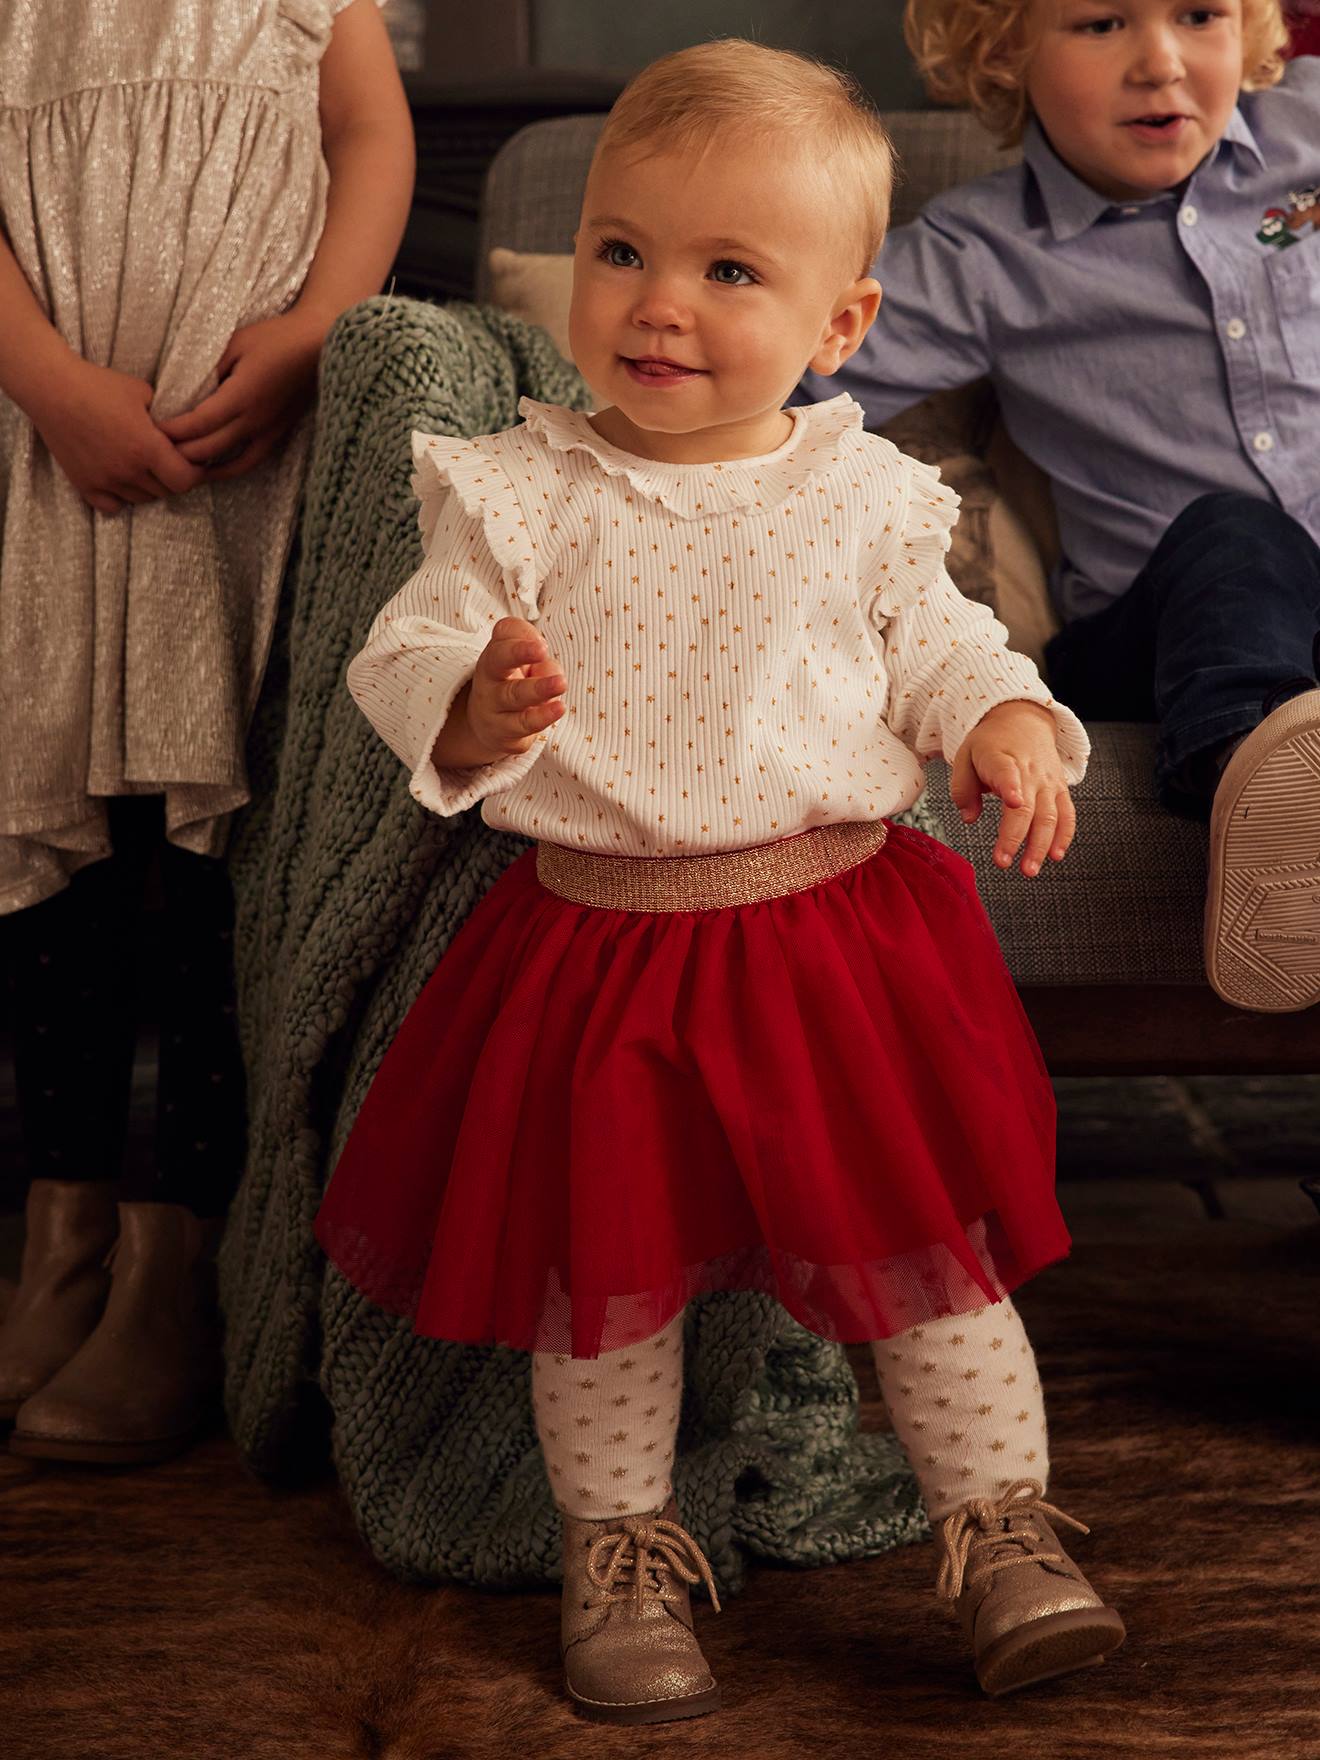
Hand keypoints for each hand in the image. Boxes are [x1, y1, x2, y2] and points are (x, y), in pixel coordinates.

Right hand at [27, 358, 204, 515]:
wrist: (52, 388)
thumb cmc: (98, 385)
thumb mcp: (143, 392)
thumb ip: (166, 417)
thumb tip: (183, 431)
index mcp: (146, 448)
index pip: (185, 480)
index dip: (195, 474)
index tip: (194, 464)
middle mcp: (127, 471)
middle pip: (166, 491)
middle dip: (174, 478)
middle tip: (170, 463)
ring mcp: (105, 481)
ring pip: (142, 500)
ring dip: (149, 487)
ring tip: (146, 468)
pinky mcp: (84, 485)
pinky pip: (113, 506)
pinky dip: (122, 498)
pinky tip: (122, 480)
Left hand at [155, 310, 325, 482]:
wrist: (316, 346)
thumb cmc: (275, 338)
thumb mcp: (234, 343)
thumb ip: (209, 367)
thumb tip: (184, 386)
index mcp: (241, 396)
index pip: (197, 423)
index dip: (171, 430)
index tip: (151, 428)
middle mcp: (253, 421)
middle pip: (207, 448)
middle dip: (178, 451)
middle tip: (155, 447)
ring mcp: (267, 432)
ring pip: (227, 462)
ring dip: (200, 466)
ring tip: (177, 465)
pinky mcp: (276, 435)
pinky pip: (249, 462)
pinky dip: (227, 470)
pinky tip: (211, 472)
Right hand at [434, 617, 566, 767]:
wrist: (489, 725)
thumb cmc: (510, 682)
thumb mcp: (518, 658)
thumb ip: (530, 645)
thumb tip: (544, 656)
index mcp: (493, 660)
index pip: (502, 640)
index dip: (519, 641)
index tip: (541, 645)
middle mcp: (489, 683)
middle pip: (499, 663)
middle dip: (520, 653)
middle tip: (543, 650)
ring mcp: (496, 710)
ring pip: (515, 697)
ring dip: (538, 689)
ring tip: (561, 682)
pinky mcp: (507, 735)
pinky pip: (525, 726)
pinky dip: (542, 717)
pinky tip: (558, 707)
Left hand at [950, 699, 1075, 876]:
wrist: (1023, 720)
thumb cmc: (990, 742)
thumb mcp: (965, 756)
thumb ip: (962, 788)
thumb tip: (968, 818)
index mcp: (1001, 759)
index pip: (1007, 773)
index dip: (1011, 787)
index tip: (1013, 801)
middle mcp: (1029, 771)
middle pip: (1027, 807)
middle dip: (1016, 838)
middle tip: (1003, 863)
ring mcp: (1048, 781)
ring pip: (1049, 816)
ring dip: (1041, 845)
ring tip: (1029, 870)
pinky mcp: (1060, 789)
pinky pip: (1066, 814)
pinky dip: (1064, 836)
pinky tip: (1055, 856)